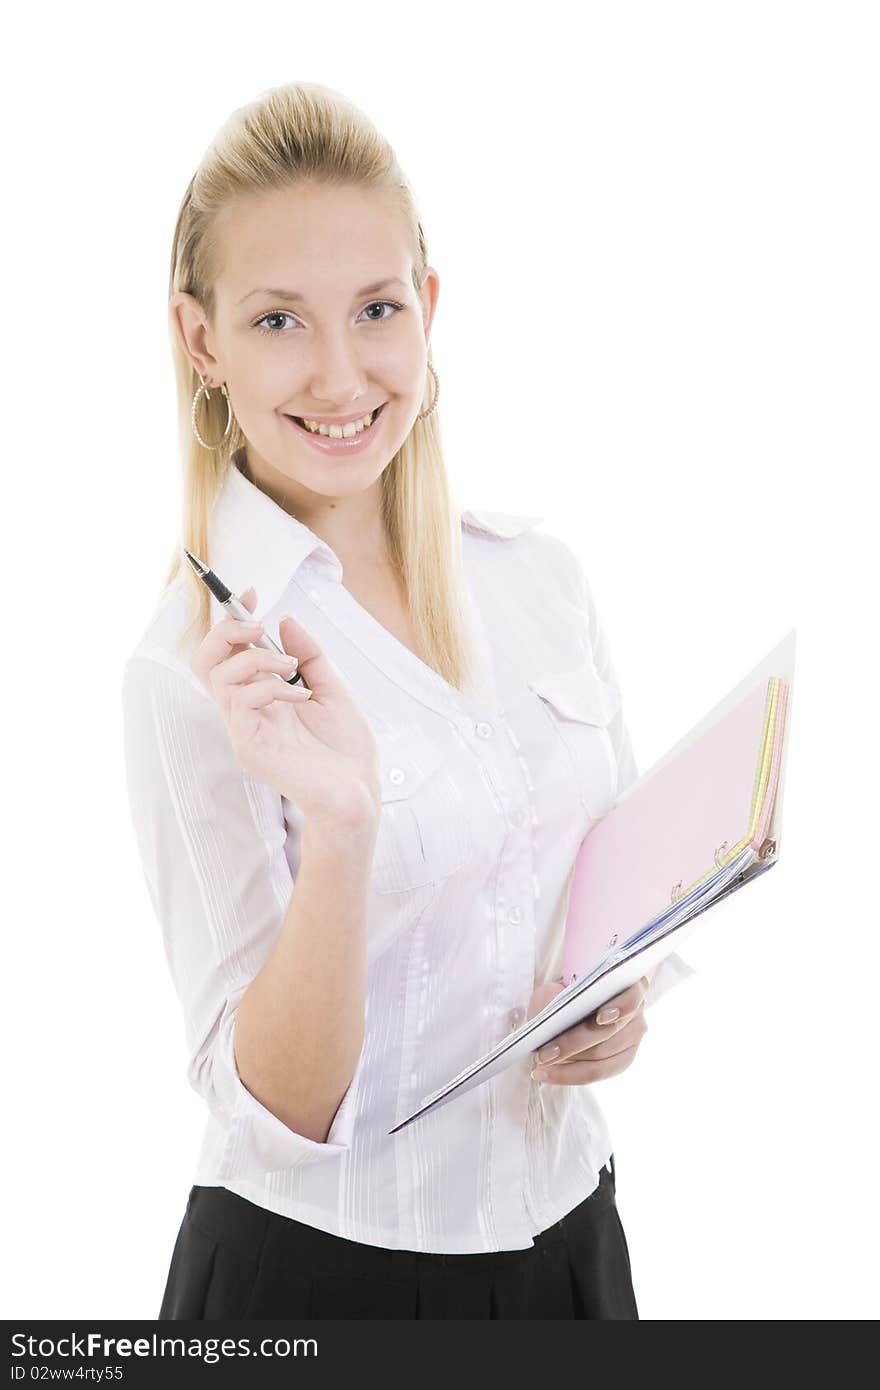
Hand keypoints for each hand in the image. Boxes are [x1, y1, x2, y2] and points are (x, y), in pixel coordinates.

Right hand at [189, 584, 381, 826]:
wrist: (359, 794)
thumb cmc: (346, 750)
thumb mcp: (332, 689)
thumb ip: (309, 656)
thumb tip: (286, 620)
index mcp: (262, 696)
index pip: (229, 653)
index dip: (232, 619)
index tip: (253, 593)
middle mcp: (246, 710)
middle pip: (205, 661)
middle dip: (226, 631)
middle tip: (258, 625)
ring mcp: (244, 729)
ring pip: (219, 676)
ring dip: (256, 659)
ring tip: (291, 668)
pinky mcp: (249, 747)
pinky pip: (240, 702)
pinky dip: (269, 687)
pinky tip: (300, 695)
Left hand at [525, 975, 650, 1084]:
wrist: (570, 1006)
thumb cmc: (565, 993)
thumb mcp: (556, 986)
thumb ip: (555, 995)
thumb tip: (550, 1015)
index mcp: (626, 982)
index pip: (632, 995)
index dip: (619, 1008)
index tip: (600, 1019)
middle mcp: (636, 1010)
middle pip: (608, 1032)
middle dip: (572, 1044)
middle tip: (543, 1053)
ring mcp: (633, 1036)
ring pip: (601, 1057)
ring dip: (568, 1063)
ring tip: (540, 1065)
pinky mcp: (624, 1058)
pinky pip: (598, 1073)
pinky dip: (571, 1075)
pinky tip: (549, 1074)